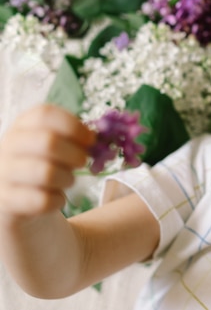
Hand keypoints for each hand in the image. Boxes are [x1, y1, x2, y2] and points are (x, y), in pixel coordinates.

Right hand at [0, 104, 95, 218]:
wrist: (16, 203)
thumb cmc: (43, 168)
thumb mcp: (56, 147)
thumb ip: (73, 139)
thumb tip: (93, 137)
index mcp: (23, 126)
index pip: (44, 114)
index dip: (73, 125)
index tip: (90, 139)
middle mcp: (8, 146)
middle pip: (48, 142)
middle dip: (75, 154)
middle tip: (82, 162)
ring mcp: (3, 173)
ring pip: (46, 172)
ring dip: (67, 179)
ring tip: (67, 181)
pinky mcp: (5, 201)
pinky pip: (42, 200)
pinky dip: (57, 201)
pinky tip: (55, 199)